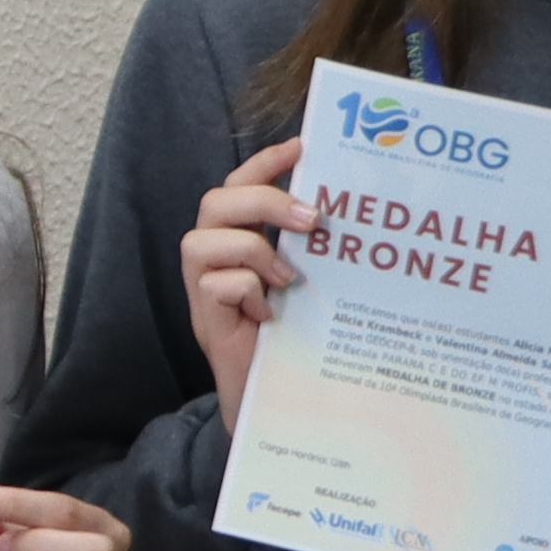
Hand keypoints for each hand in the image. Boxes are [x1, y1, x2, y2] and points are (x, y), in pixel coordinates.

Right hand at [178, 139, 312, 409]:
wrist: (278, 404)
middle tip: (313, 218)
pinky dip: (248, 292)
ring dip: (252, 251)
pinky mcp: (205, 320)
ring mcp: (203, 291)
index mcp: (240, 242)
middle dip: (262, 200)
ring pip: (200, 241)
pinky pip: (214, 285)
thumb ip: (310, 250)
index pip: (239, 185)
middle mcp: (214, 260)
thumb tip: (350, 212)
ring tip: (289, 278)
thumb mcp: (309, 284)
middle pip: (215, 202)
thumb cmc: (297, 339)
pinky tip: (270, 315)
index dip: (264, 162)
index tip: (301, 147)